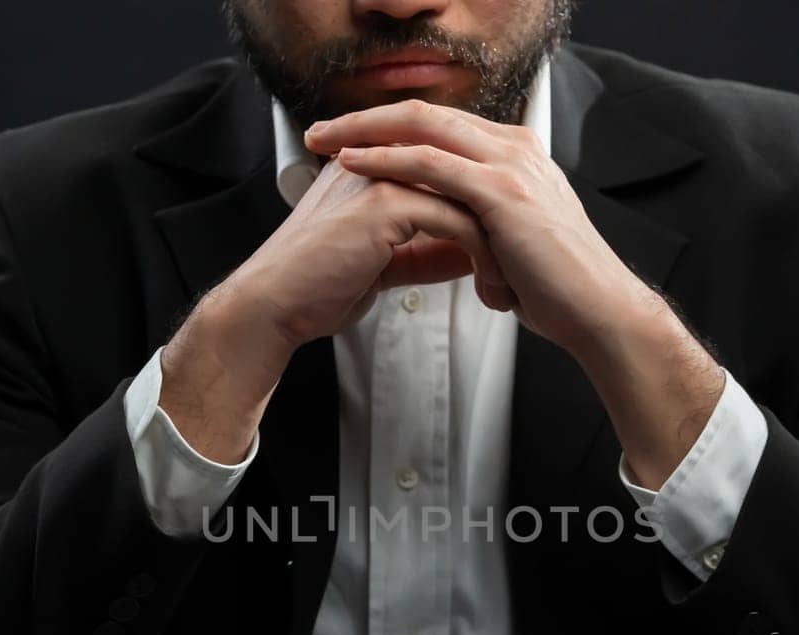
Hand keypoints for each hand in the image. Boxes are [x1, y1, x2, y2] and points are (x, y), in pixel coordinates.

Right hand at [217, 149, 517, 362]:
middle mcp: (382, 163)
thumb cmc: (320, 287)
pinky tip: (487, 286)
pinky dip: (480, 255)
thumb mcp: (389, 264)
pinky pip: (455, 219)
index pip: (453, 174)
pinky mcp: (384, 202)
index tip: (509, 254)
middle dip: (501, 224)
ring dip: (497, 243)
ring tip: (508, 284)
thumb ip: (429, 250)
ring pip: (467, 195)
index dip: (486, 213)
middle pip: (466, 177)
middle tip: (522, 266)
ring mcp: (382, 177)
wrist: (276, 306)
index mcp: (379, 170)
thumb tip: (471, 252)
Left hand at [305, 97, 663, 356]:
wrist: (598, 311)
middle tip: (323, 131)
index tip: (351, 141)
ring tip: (325, 141)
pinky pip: (432, 164)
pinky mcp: (501, 192)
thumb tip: (456, 244)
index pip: (444, 126)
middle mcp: (515, 150)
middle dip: (367, 119)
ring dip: (366, 132)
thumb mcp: (513, 245)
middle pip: (428, 113)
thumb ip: (484, 229)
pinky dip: (388, 159)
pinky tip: (355, 163)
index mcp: (517, 157)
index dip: (393, 128)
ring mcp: (510, 166)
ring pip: (424, 127)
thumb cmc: (560, 289)